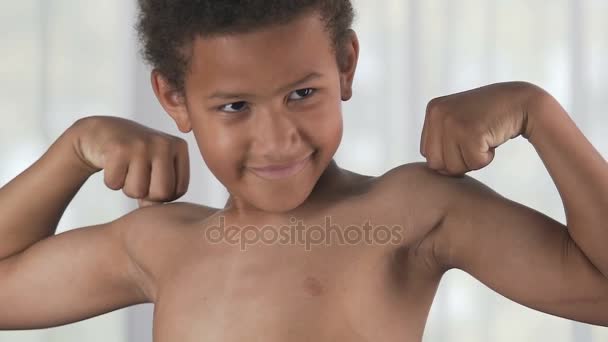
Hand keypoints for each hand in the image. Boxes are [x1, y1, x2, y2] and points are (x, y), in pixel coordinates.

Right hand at [69, 115, 189, 205]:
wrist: (101, 132)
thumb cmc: (135, 156)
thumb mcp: (158, 168)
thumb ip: (165, 191)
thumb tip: (159, 217)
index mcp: (179, 147)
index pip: (178, 191)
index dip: (161, 194)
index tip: (152, 179)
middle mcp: (164, 143)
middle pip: (161, 193)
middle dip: (145, 194)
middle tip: (137, 177)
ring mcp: (142, 144)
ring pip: (137, 191)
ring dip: (126, 187)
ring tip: (125, 168)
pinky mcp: (118, 148)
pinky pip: (115, 184)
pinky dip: (110, 180)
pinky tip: (112, 164)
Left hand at [420, 81, 542, 175]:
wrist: (522, 102)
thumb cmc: (490, 118)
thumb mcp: (457, 121)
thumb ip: (440, 140)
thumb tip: (434, 170)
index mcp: (433, 110)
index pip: (428, 154)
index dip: (449, 156)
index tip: (467, 140)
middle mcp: (438, 113)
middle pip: (436, 163)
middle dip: (458, 162)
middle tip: (476, 142)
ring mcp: (452, 121)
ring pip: (453, 167)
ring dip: (472, 160)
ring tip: (484, 138)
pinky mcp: (470, 131)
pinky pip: (473, 163)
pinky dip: (486, 158)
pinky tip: (492, 138)